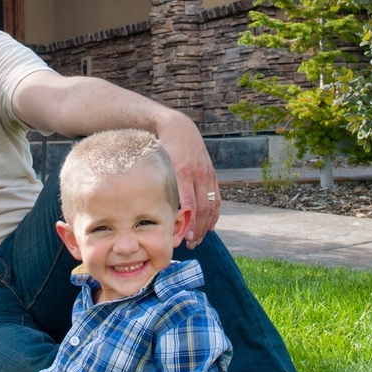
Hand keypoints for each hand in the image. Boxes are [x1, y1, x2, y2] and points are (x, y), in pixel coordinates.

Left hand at [154, 111, 219, 245]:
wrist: (179, 127)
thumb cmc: (162, 146)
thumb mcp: (157, 162)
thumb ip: (158, 182)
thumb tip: (154, 207)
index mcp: (183, 171)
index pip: (189, 203)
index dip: (188, 222)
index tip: (183, 237)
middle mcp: (198, 173)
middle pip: (202, 207)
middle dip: (197, 229)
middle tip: (190, 244)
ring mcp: (207, 173)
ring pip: (211, 204)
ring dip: (206, 225)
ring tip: (198, 239)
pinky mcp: (211, 173)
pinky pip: (216, 197)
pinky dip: (215, 214)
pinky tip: (210, 227)